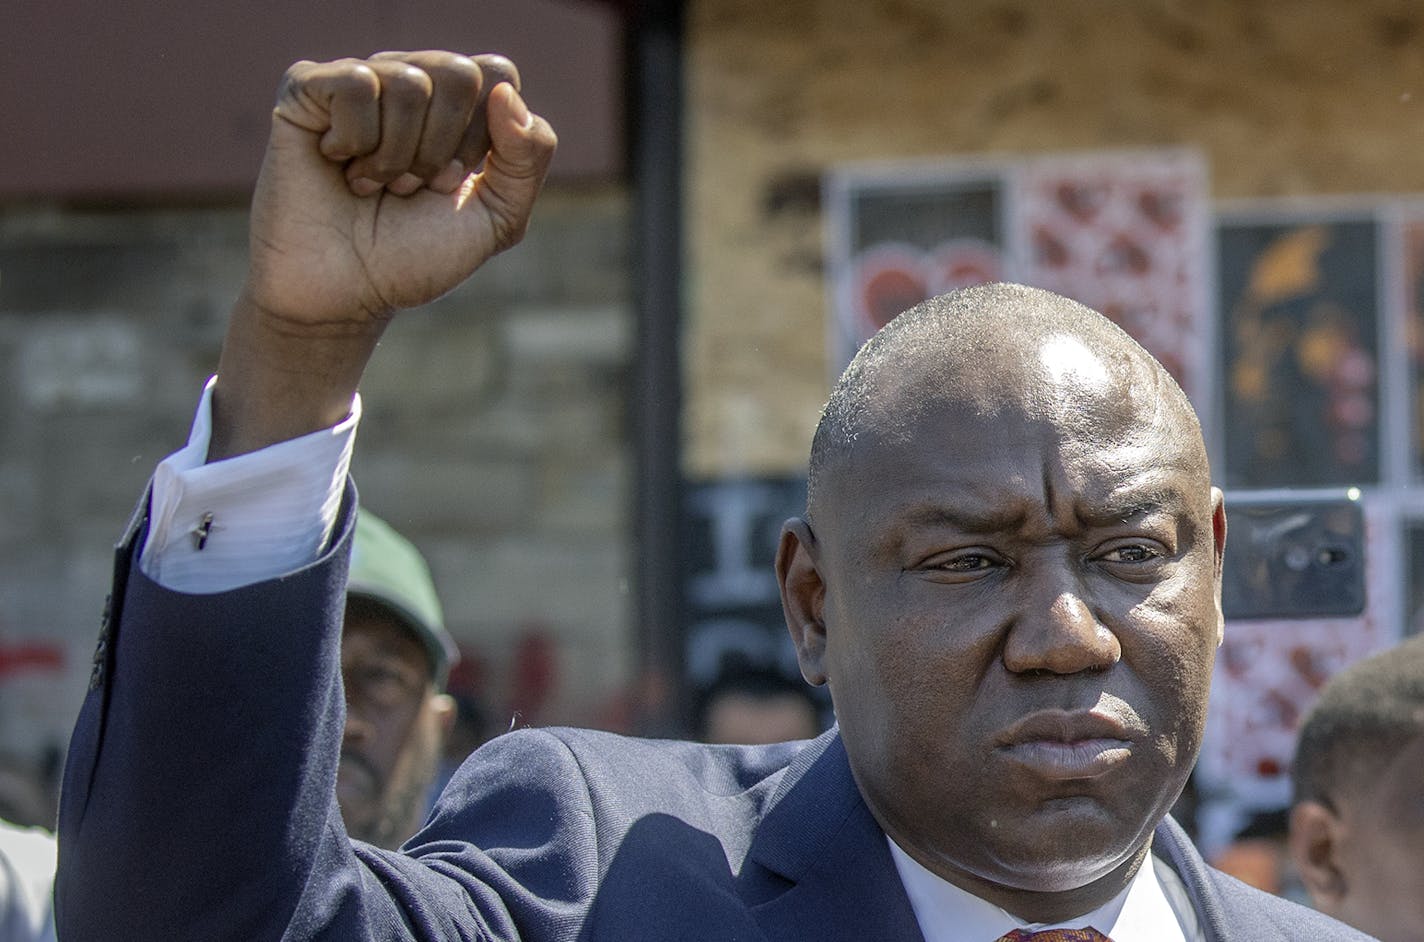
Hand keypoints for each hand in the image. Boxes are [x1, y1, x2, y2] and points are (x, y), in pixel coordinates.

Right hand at [209, 51, 555, 459]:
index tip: (452, 184)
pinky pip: (358, 84)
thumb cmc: (417, 256)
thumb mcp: (497, 217)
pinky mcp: (307, 88)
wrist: (346, 294)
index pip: (496, 74)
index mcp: (458, 104)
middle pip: (457, 75)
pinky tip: (338, 166)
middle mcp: (409, 81)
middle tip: (411, 187)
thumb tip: (505, 94)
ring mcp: (359, 81)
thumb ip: (528, 158)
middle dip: (440, 150)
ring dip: (396, 157)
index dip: (481, 139)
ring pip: (409, 82)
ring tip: (373, 186)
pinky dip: (356, 141)